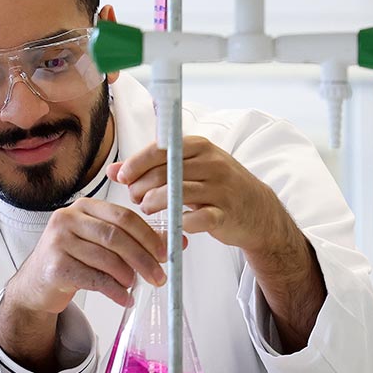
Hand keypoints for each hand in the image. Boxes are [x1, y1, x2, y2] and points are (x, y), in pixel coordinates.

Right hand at [1, 197, 174, 315]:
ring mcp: (57, 242)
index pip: (123, 216)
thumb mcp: (102, 244)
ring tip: (135, 285)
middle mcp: (67, 219)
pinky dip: (115, 291)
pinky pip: (94, 279)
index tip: (165, 254)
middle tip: (158, 276)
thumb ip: (135, 239)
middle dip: (142, 259)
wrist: (37, 283)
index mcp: (84, 207)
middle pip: (115, 237)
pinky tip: (123, 297)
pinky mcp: (55, 266)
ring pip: (106, 259)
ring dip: (128, 276)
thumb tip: (177, 242)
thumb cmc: (74, 259)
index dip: (148, 235)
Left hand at [109, 136, 293, 259]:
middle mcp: (213, 163)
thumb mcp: (187, 170)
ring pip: (177, 194)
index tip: (123, 177)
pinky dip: (179, 223)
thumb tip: (113, 171)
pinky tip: (172, 225)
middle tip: (135, 198)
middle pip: (165, 172)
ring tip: (146, 209)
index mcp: (200, 147)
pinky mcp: (226, 214)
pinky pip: (196, 219)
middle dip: (142, 186)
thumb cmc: (216, 187)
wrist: (259, 210)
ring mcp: (221, 189)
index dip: (136, 164)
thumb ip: (150, 168)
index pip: (161, 150)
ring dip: (154, 203)